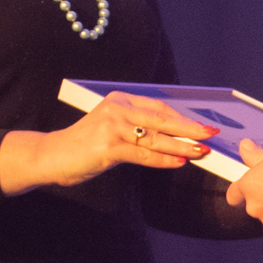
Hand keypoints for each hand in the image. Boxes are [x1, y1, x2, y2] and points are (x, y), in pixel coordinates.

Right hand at [0, 92, 210, 194]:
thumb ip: (137, 130)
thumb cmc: (84, 146)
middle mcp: (116, 109)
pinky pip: (142, 154)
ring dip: (181, 145)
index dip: (183, 117)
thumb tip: (172, 138)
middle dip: (189, 128)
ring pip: (154, 137)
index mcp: (120, 100)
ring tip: (201, 151)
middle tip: (211, 135)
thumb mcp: (112, 130)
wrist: (52, 156)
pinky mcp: (107, 146)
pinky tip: (179, 161)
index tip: (203, 125)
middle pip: (161, 118)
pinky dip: (163, 158)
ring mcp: (111, 126)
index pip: (159, 108)